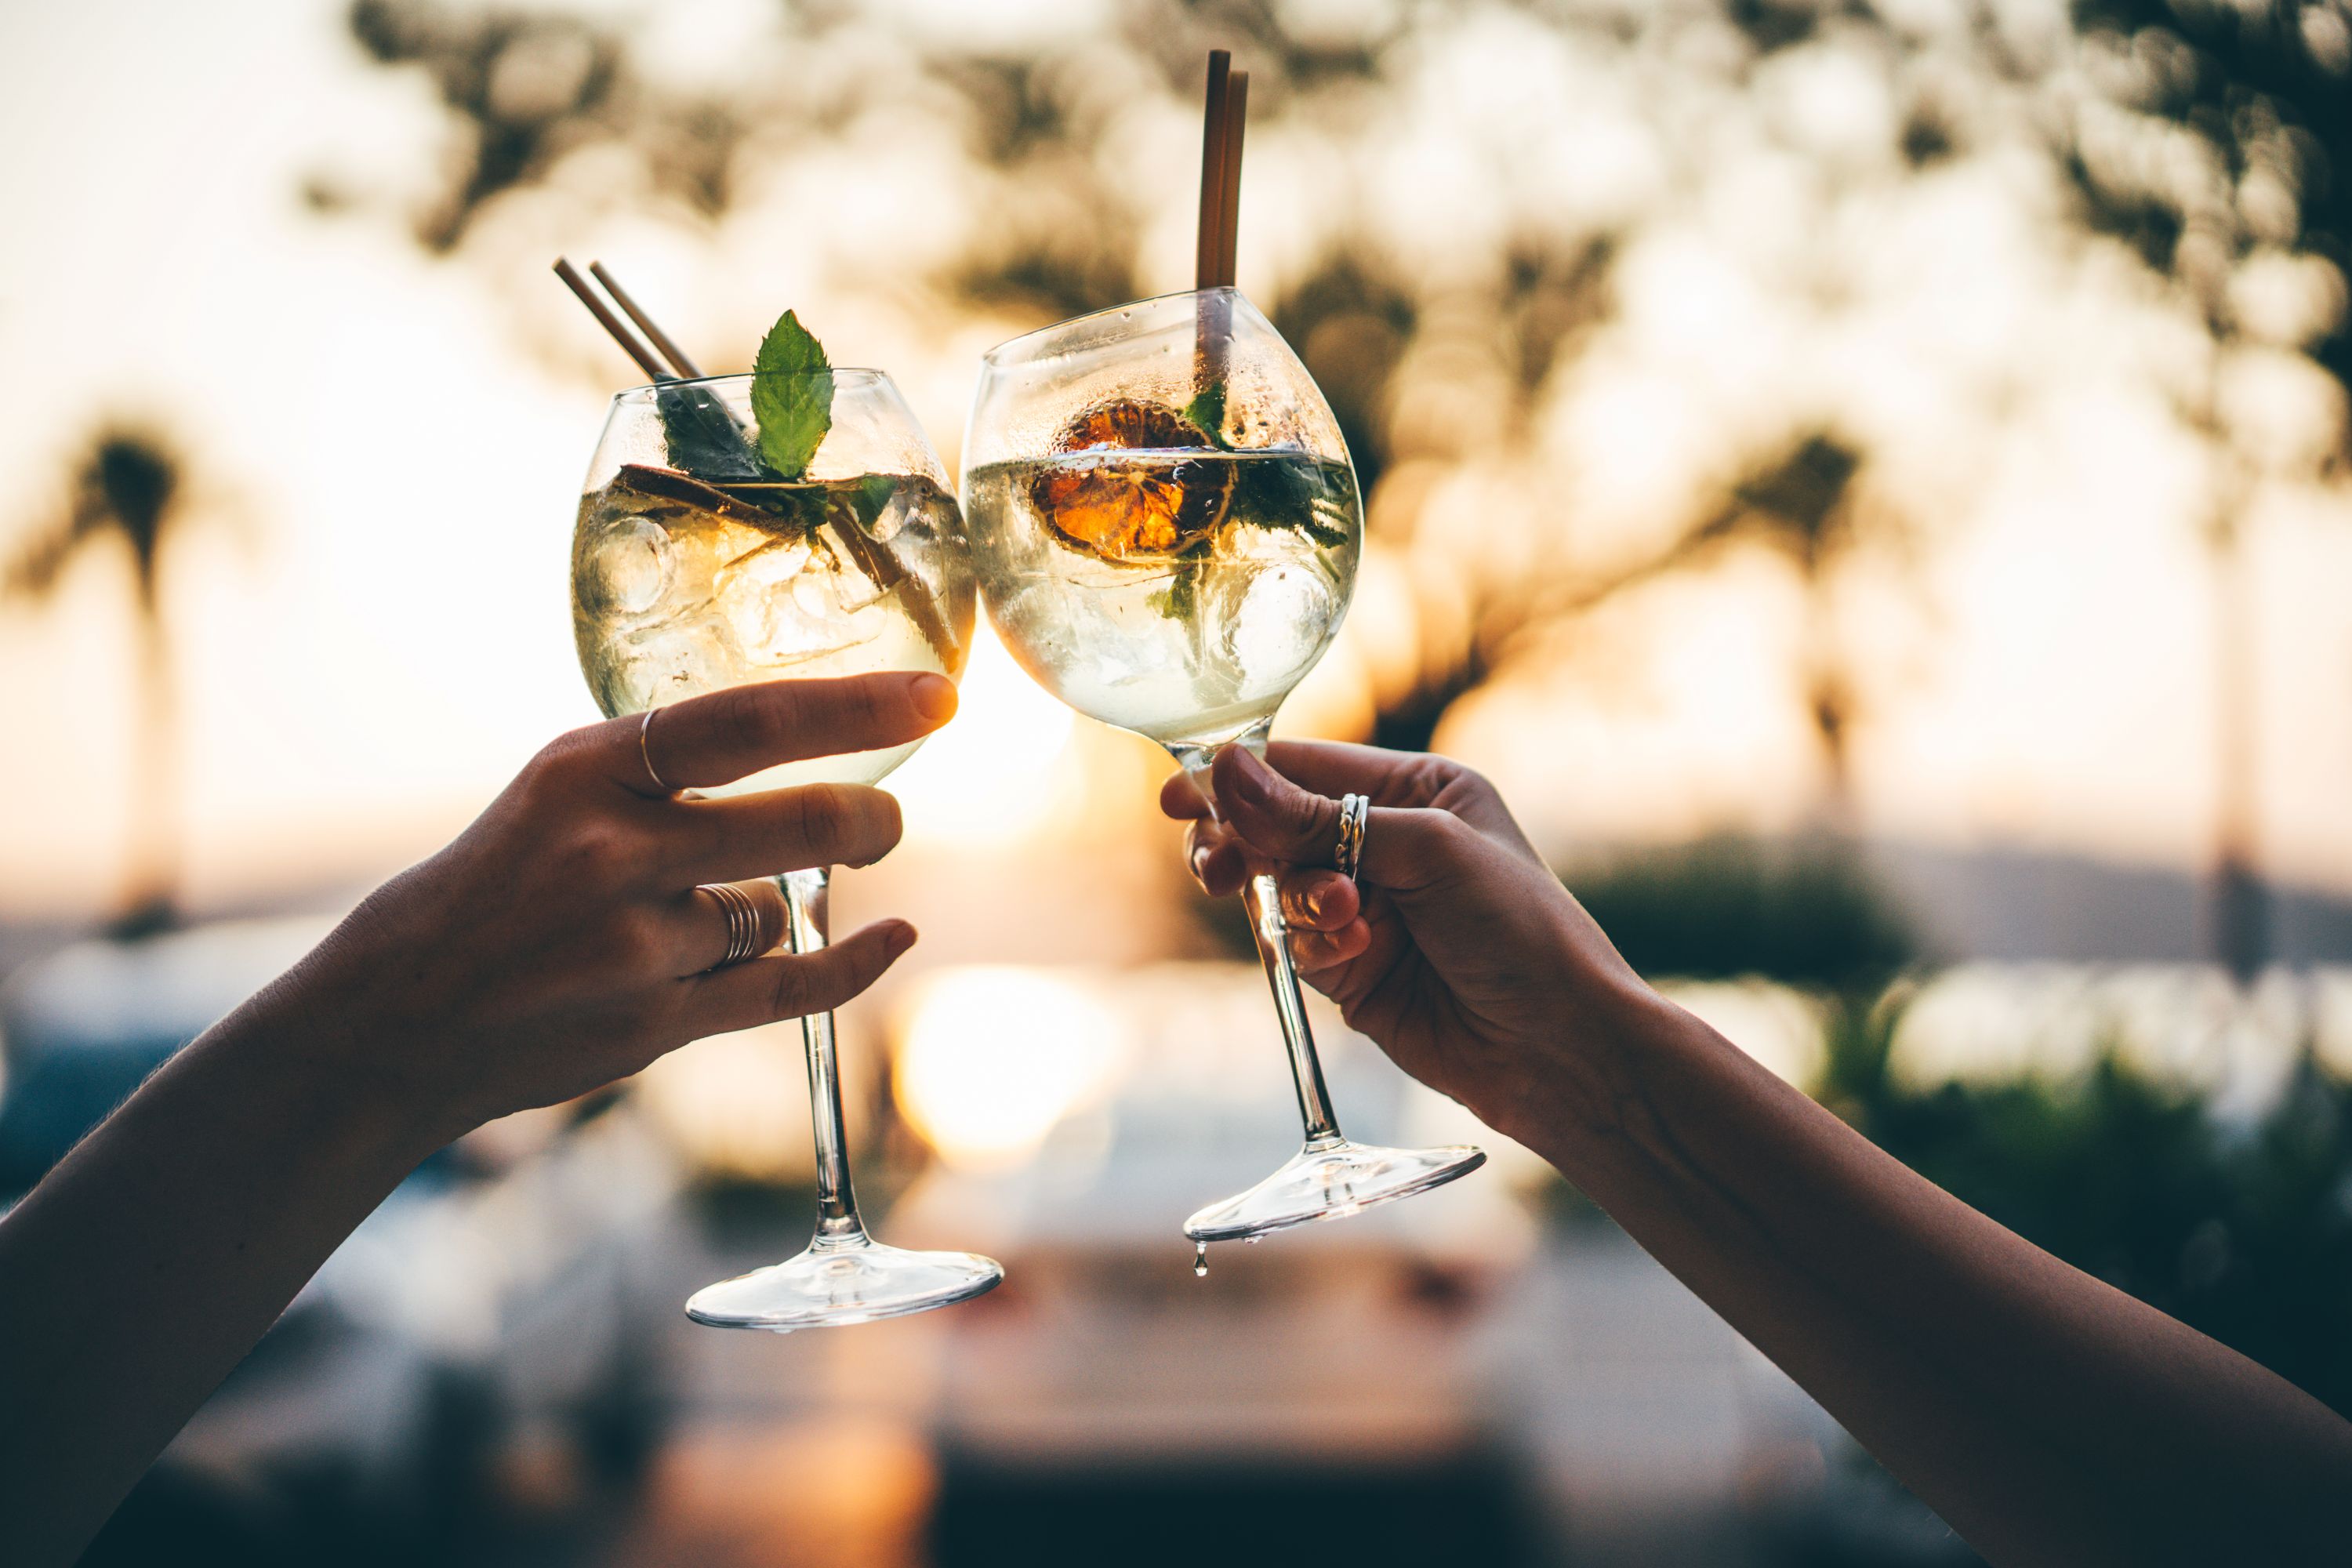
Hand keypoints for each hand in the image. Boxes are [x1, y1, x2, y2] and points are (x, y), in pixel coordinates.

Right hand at [252, 671, 955, 1147]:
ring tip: (685, 924)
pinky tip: (895, 937)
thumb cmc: (492, 890)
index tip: (937, 696)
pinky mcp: (654, 1023)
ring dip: (766, 911)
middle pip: (801, 821)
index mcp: (587, 768)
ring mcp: (635, 944)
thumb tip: (804, 755)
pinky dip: (851, 962)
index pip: (751, 719)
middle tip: (886, 820)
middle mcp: (613, 849)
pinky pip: (787, 987)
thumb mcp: (556, 795)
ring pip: (774, 910)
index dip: (858, 708)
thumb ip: (663, 777)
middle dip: (871, 821)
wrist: (393, 1019)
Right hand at [1162, 741, 1661, 1147]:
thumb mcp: (1425, 852)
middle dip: (1247, 845)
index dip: (1239, 781)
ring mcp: (1366, 908)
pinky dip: (1312, 946)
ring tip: (1333, 915)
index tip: (1179, 797)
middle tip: (1220, 868)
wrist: (1558, 1048)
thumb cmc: (1520, 931)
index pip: (1305, 769)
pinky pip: (1294, 943)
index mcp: (1417, 790)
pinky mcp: (1350, 969)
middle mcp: (1386, 843)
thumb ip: (1318, 818)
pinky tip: (1356, 955)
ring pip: (1275, 888)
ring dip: (1292, 901)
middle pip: (1274, 828)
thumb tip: (1224, 772)